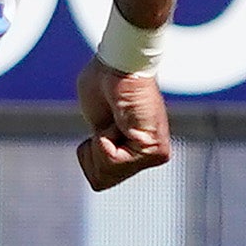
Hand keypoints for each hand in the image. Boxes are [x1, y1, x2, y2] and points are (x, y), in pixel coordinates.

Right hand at [72, 61, 168, 189]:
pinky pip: (112, 159)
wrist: (117, 65)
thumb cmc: (104, 84)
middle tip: (111, 122)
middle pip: (103, 180)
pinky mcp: (154, 150)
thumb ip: (100, 145)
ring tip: (116, 120)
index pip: (101, 179)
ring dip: (99, 142)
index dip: (90, 153)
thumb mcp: (98, 125)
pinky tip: (119, 120)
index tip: (105, 124)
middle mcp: (151, 156)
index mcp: (138, 153)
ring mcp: (155, 155)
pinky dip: (104, 139)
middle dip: (94, 150)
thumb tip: (97, 157)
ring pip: (107, 172)